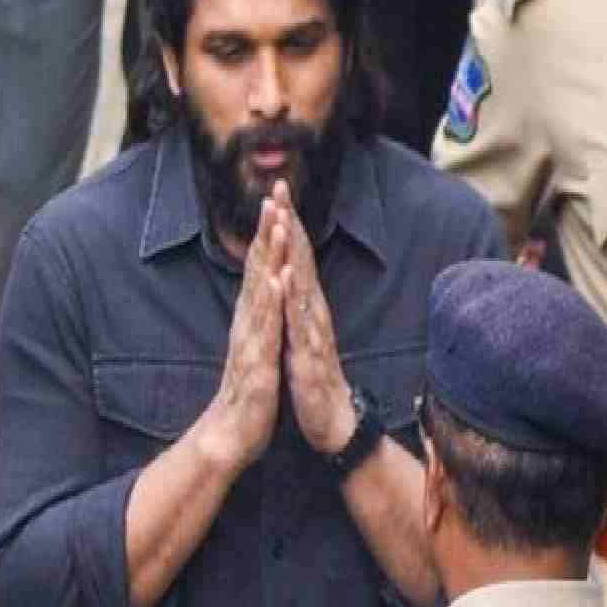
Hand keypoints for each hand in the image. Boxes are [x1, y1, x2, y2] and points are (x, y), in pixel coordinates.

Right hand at [205, 199, 287, 473]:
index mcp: (251, 320)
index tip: (275, 205)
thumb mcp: (256, 349)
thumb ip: (258, 322)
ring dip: (269, 256)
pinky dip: (270, 301)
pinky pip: (265, 327)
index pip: (259, 271)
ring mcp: (250, 340)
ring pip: (260, 290)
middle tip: (273, 196)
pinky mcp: (257, 361)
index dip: (267, 238)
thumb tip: (262, 297)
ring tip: (276, 224)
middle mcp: (247, 324)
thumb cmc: (247, 394)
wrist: (228, 436)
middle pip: (256, 270)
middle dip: (266, 232)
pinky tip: (276, 278)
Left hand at [272, 182, 355, 455]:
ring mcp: (314, 329)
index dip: (285, 223)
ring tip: (284, 218)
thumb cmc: (313, 378)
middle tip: (281, 186)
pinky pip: (301, 321)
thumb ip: (296, 306)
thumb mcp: (299, 334)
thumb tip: (288, 277)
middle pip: (302, 258)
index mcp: (306, 305)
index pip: (296, 256)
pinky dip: (294, 297)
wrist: (332, 420)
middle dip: (290, 221)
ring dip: (293, 250)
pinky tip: (288, 276)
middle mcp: (313, 310)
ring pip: (303, 282)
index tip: (275, 191)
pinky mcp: (311, 352)